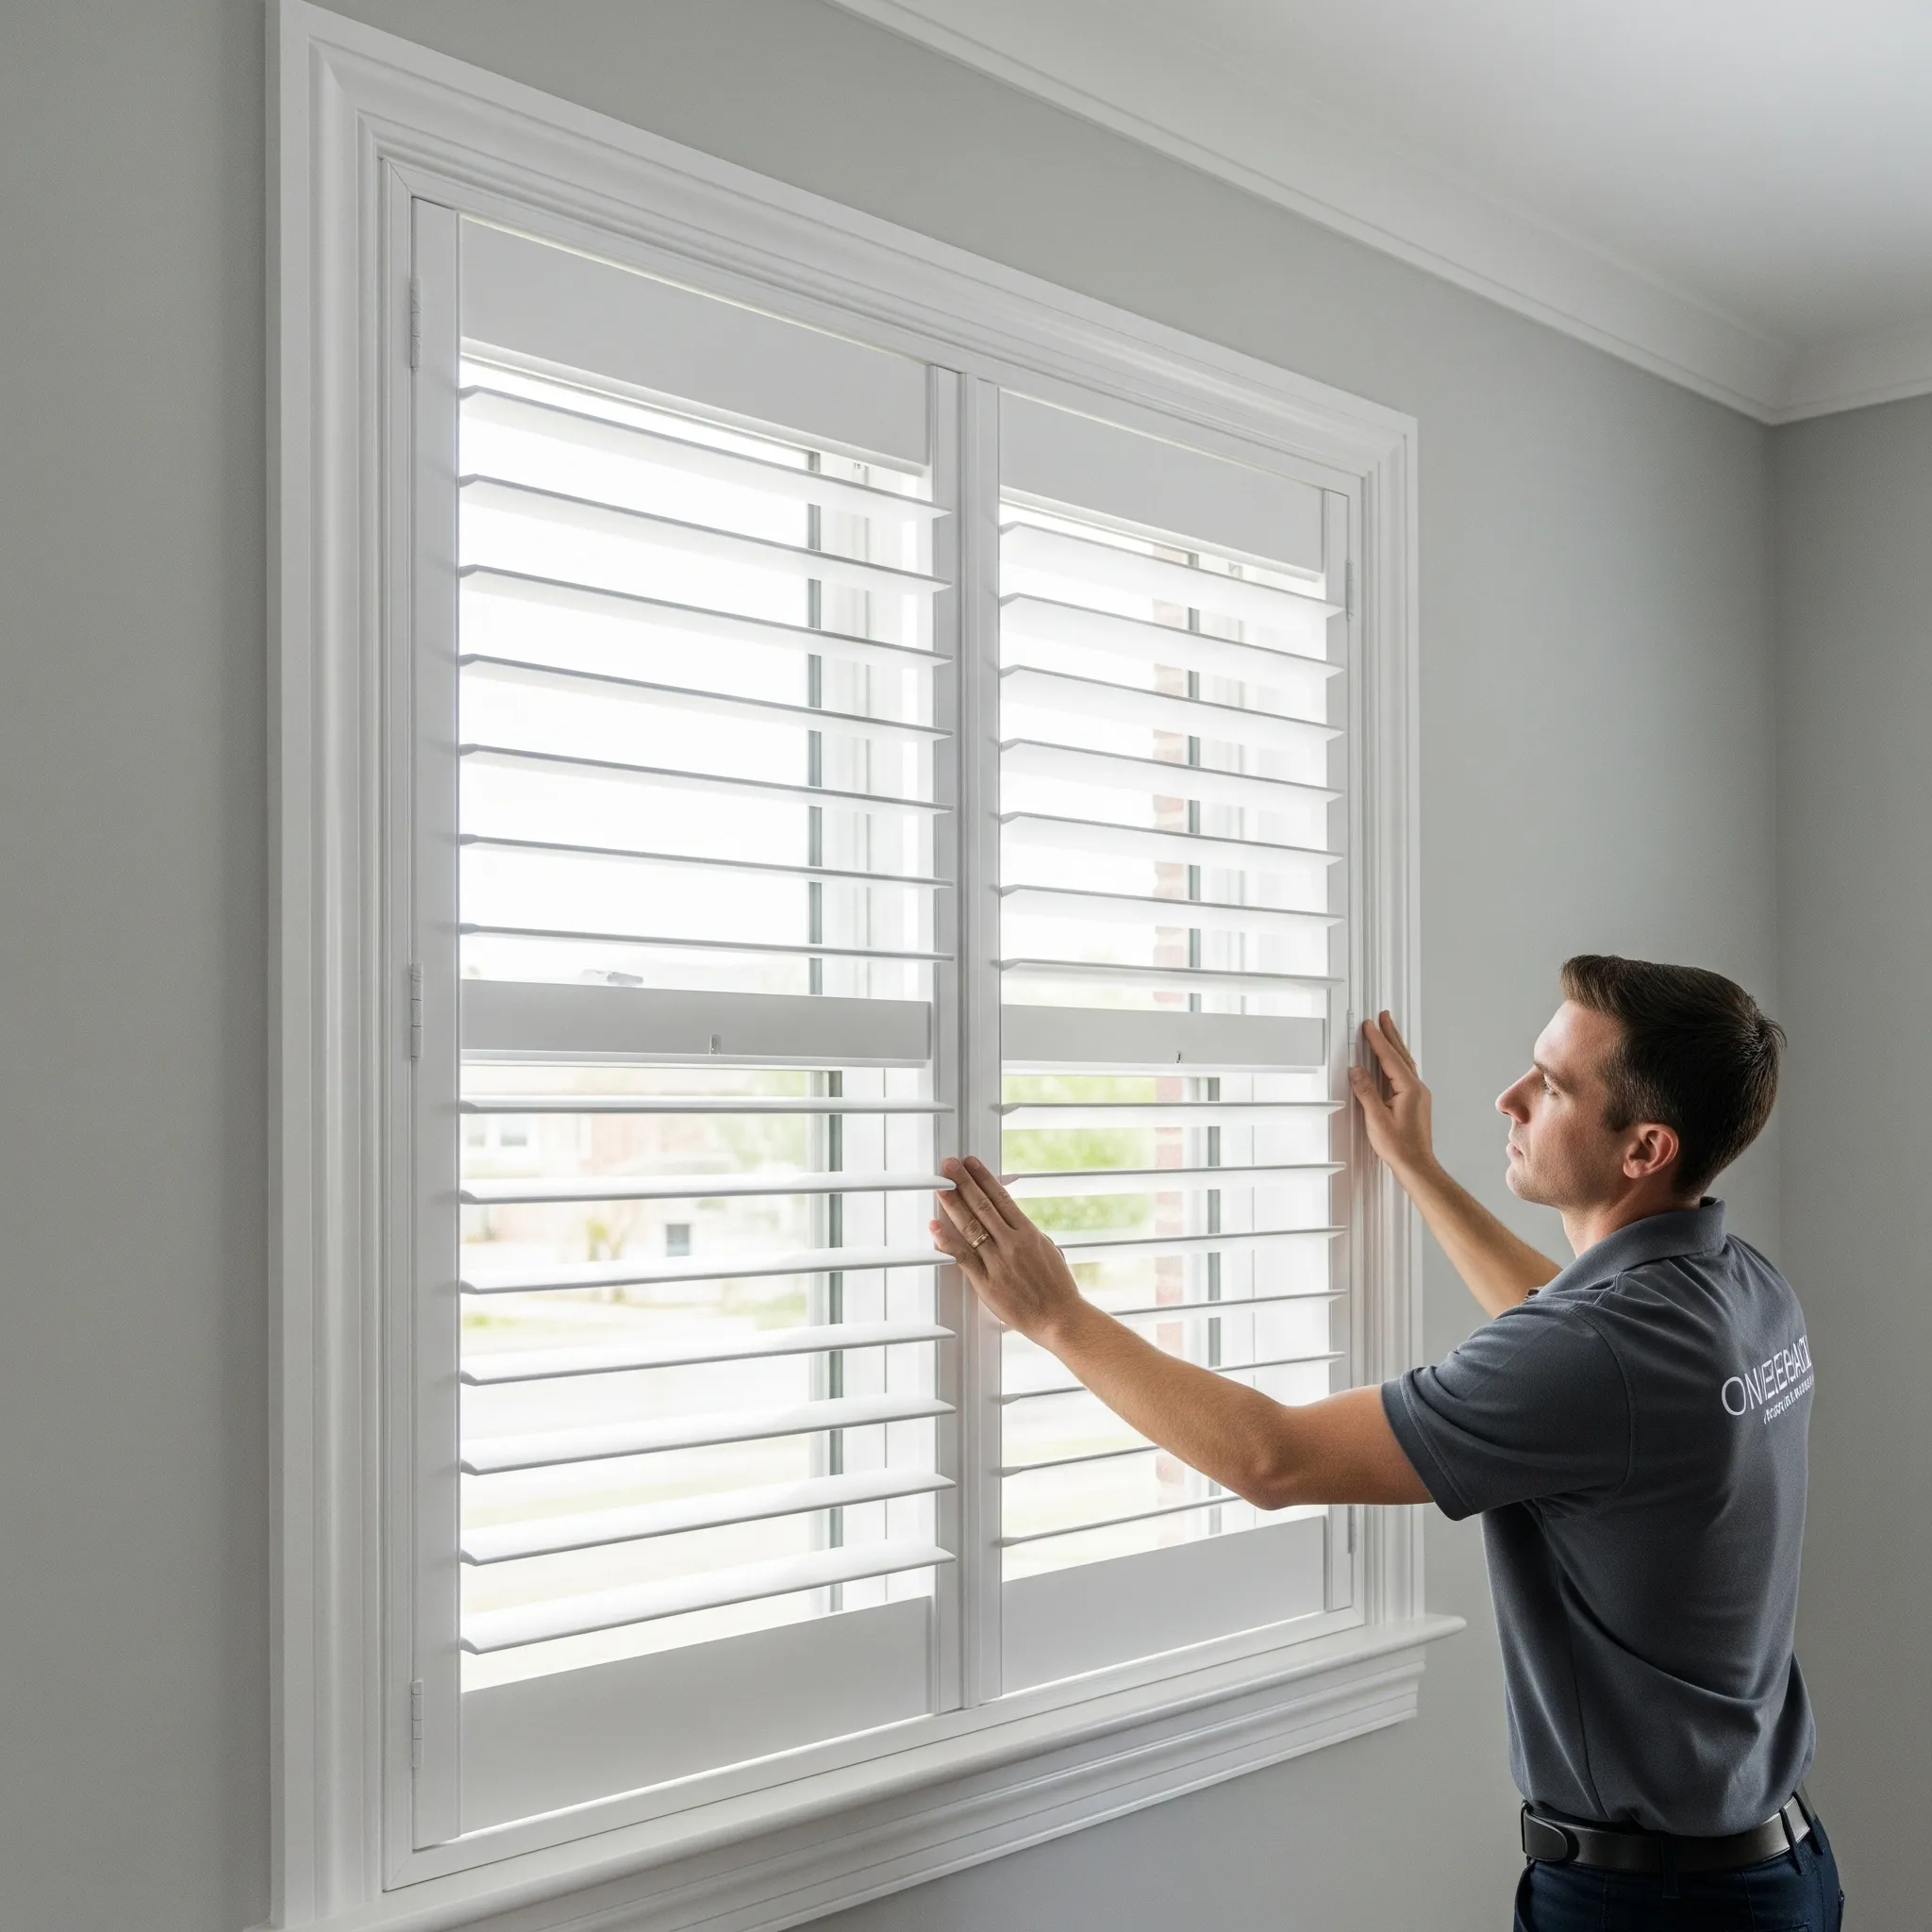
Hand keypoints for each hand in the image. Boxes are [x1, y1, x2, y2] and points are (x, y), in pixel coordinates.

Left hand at [931, 1155, 1083, 1344]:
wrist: (1061, 1319)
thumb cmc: (1058, 1289)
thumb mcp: (1050, 1252)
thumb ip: (1031, 1236)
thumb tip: (1017, 1225)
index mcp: (1029, 1233)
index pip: (1002, 1197)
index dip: (984, 1178)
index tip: (971, 1163)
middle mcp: (1013, 1243)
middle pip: (983, 1205)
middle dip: (964, 1182)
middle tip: (949, 1165)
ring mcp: (999, 1261)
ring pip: (971, 1226)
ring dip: (952, 1203)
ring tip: (940, 1185)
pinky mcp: (987, 1282)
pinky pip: (962, 1257)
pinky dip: (946, 1240)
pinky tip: (935, 1226)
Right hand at [1347, 1011, 1438, 1182]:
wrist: (1416, 1165)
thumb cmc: (1400, 1147)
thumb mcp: (1376, 1119)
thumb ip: (1366, 1092)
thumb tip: (1357, 1071)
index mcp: (1410, 1089)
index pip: (1390, 1058)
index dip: (1378, 1040)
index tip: (1370, 1025)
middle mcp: (1417, 1089)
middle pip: (1401, 1055)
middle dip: (1391, 1034)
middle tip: (1384, 1017)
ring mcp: (1418, 1095)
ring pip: (1404, 1063)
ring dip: (1394, 1045)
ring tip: (1387, 1032)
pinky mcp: (1415, 1102)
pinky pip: (1405, 1073)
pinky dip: (1396, 1061)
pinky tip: (1391, 1061)